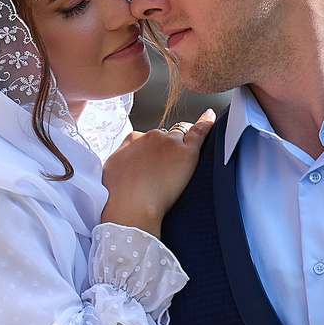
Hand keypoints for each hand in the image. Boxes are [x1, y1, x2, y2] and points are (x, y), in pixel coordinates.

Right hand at [100, 111, 216, 234]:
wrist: (130, 207)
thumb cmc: (118, 194)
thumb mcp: (111, 169)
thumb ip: (123, 157)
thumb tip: (129, 159)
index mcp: (133, 139)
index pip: (148, 139)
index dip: (152, 152)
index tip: (153, 165)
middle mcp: (151, 136)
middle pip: (165, 137)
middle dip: (166, 149)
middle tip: (165, 172)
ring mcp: (170, 142)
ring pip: (181, 135)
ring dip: (182, 145)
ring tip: (181, 164)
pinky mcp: (186, 152)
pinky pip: (199, 132)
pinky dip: (207, 123)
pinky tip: (211, 117)